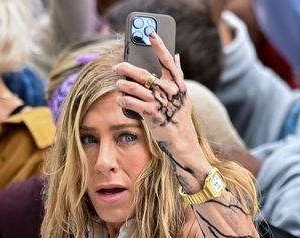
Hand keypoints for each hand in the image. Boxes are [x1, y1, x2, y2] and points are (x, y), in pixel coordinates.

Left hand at [113, 32, 195, 148]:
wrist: (181, 141)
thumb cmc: (178, 117)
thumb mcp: (182, 95)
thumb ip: (177, 76)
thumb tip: (176, 55)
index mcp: (178, 84)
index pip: (168, 61)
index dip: (159, 46)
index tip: (150, 33)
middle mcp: (169, 91)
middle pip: (144, 74)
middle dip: (127, 68)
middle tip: (117, 67)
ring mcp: (160, 102)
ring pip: (134, 88)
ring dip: (122, 85)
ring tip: (118, 84)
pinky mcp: (151, 114)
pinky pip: (131, 103)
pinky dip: (123, 101)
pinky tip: (120, 100)